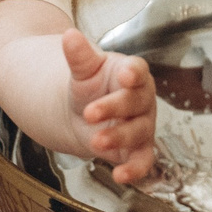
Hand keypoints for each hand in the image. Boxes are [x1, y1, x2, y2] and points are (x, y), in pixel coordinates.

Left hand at [64, 31, 156, 186]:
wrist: (85, 113)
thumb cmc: (91, 86)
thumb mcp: (83, 69)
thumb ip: (79, 55)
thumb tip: (69, 35)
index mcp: (132, 73)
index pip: (138, 70)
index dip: (134, 73)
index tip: (125, 74)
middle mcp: (142, 100)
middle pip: (136, 102)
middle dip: (114, 107)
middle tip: (90, 113)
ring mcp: (142, 125)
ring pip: (138, 132)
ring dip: (118, 137)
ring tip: (96, 141)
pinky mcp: (137, 149)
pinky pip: (142, 161)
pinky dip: (134, 170)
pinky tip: (120, 175)